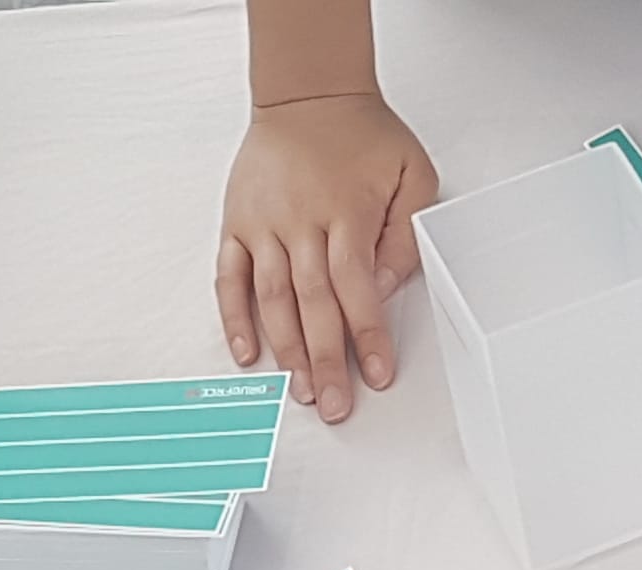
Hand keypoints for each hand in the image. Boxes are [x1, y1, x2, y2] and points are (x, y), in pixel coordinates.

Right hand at [217, 95, 437, 422]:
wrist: (308, 92)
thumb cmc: (362, 134)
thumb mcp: (411, 172)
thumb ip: (405, 232)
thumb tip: (384, 284)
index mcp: (347, 212)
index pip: (356, 286)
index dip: (366, 334)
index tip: (377, 375)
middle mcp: (300, 221)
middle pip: (313, 304)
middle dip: (326, 360)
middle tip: (334, 405)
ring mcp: (263, 224)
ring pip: (273, 298)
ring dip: (286, 350)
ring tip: (299, 390)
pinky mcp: (237, 223)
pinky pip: (230, 277)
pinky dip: (235, 318)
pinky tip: (249, 354)